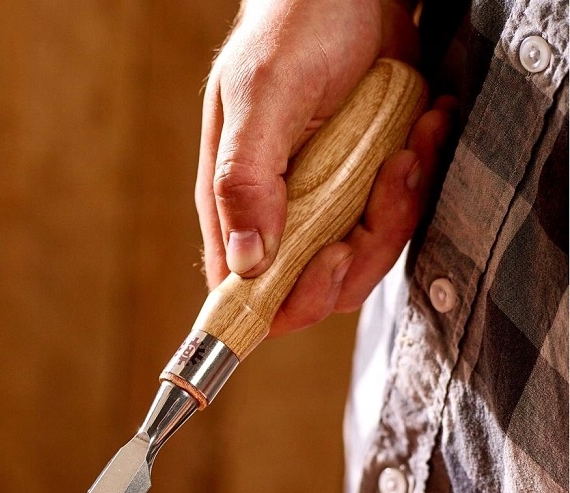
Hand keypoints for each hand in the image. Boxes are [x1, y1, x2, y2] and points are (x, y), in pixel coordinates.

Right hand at [196, 0, 454, 335]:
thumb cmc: (293, 27)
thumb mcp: (263, 96)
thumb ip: (245, 179)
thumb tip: (246, 264)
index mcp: (235, 205)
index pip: (245, 293)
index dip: (285, 300)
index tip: (329, 258)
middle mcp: (276, 218)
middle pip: (314, 289)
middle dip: (361, 250)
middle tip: (386, 178)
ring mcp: (323, 208)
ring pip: (361, 260)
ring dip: (397, 211)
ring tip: (410, 144)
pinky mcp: (362, 193)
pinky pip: (391, 223)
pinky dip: (414, 186)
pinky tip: (422, 130)